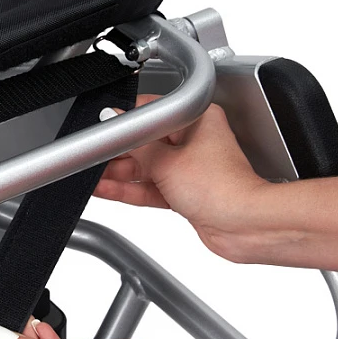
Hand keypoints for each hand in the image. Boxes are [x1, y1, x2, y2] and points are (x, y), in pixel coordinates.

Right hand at [94, 96, 269, 261]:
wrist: (244, 226)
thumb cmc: (223, 189)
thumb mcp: (167, 161)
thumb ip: (135, 143)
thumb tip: (114, 122)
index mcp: (198, 119)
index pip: (153, 113)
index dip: (126, 122)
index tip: (104, 127)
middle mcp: (194, 140)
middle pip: (146, 142)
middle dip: (119, 152)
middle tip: (94, 156)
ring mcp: (189, 167)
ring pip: (146, 167)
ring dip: (120, 174)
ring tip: (93, 175)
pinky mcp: (184, 192)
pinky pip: (150, 186)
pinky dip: (130, 189)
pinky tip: (106, 189)